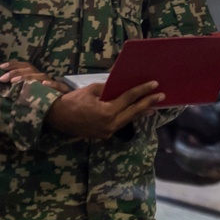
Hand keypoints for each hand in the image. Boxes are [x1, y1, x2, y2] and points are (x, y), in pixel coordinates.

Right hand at [45, 80, 162, 139]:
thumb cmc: (73, 101)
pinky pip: (119, 124)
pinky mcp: (104, 135)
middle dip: (148, 103)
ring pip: (128, 120)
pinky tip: (135, 113)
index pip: (128, 99)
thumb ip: (108, 89)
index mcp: (107, 112)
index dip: (142, 91)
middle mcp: (110, 124)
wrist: (58, 117)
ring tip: (153, 106)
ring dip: (140, 112)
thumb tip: (121, 86)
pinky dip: (128, 117)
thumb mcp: (92, 90)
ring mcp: (107, 132)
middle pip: (133, 112)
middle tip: (161, 96)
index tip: (154, 85)